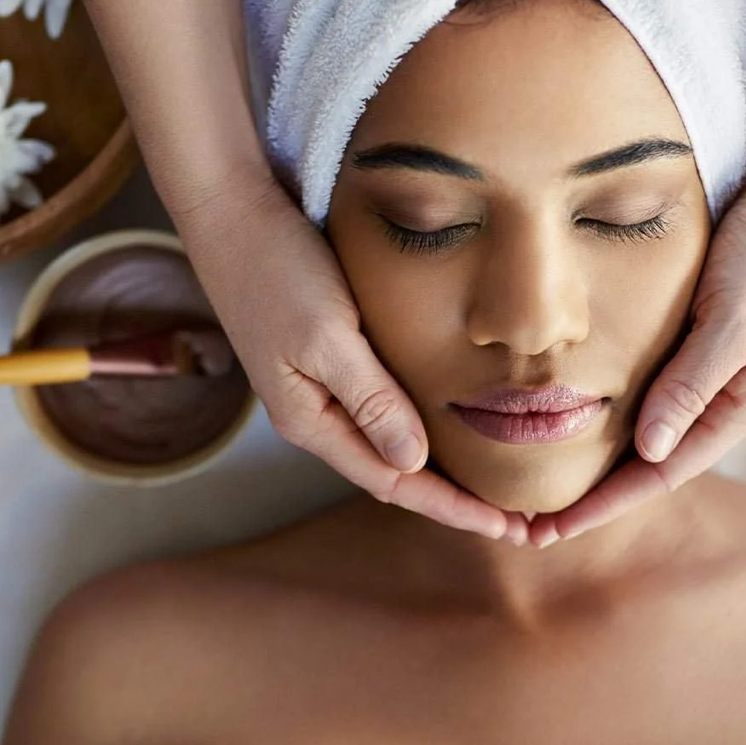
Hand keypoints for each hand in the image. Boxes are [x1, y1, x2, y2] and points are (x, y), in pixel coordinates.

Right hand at [179, 175, 527, 541]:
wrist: (230, 215)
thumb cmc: (275, 270)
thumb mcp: (328, 336)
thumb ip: (371, 400)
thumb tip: (415, 463)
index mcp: (310, 420)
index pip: (393, 482)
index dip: (452, 509)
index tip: (507, 529)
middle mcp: (313, 415)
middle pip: (391, 474)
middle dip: (451, 500)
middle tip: (515, 519)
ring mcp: (317, 389)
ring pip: (387, 444)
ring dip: (437, 468)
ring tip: (490, 485)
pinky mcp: (325, 359)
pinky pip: (380, 410)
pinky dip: (419, 426)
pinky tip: (448, 425)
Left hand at [529, 156, 745, 546]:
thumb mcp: (733, 322)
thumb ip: (692, 384)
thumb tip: (649, 450)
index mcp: (735, 409)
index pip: (658, 475)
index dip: (604, 506)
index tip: (552, 531)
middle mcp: (716, 403)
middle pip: (644, 467)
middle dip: (590, 499)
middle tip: (528, 524)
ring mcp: (700, 377)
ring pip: (638, 436)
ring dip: (591, 465)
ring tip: (536, 489)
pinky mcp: (683, 348)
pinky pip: (637, 397)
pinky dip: (600, 419)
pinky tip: (564, 425)